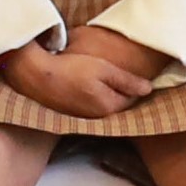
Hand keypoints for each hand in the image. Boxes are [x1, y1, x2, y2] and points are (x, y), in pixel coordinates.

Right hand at [0, 28, 154, 119]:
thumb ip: (128, 81)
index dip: (135, 84)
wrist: (36, 75)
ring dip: (106, 94)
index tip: (135, 72)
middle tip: (120, 74)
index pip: (133, 98)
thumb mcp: (103, 69)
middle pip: (118, 103)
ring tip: (102, 78)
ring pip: (103, 105)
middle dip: (122, 91)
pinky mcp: (72, 114)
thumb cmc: (71, 68)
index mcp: (110, 106)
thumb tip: (149, 89)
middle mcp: (99, 117)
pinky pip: (90, 106)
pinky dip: (92, 96)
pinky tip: (86, 85)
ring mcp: (84, 117)